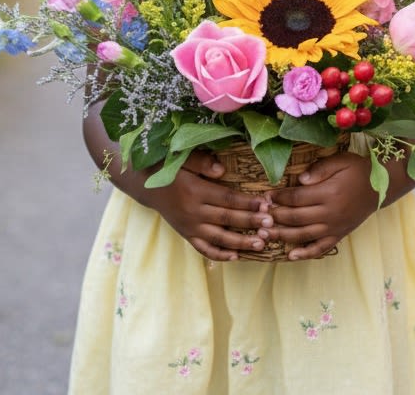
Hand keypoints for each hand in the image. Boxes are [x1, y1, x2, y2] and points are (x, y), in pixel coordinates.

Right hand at [140, 150, 274, 261]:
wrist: (143, 184)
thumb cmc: (167, 168)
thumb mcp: (181, 159)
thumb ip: (201, 162)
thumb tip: (222, 169)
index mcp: (194, 191)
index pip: (226, 198)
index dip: (246, 202)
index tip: (266, 204)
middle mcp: (192, 212)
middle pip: (226, 219)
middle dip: (250, 222)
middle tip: (271, 226)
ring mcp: (189, 226)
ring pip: (218, 238)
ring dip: (240, 243)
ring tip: (261, 244)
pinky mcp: (185, 234)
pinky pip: (203, 248)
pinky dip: (219, 254)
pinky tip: (236, 257)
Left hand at [264, 152, 378, 260]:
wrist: (381, 187)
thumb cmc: (358, 171)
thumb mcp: (340, 161)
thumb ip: (320, 169)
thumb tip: (299, 180)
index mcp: (329, 193)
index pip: (297, 197)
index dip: (279, 197)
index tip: (266, 196)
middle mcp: (330, 213)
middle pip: (296, 218)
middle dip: (275, 217)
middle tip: (259, 216)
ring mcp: (334, 227)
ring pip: (303, 235)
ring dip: (282, 236)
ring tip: (264, 235)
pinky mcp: (339, 236)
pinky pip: (321, 249)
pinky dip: (305, 254)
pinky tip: (291, 256)